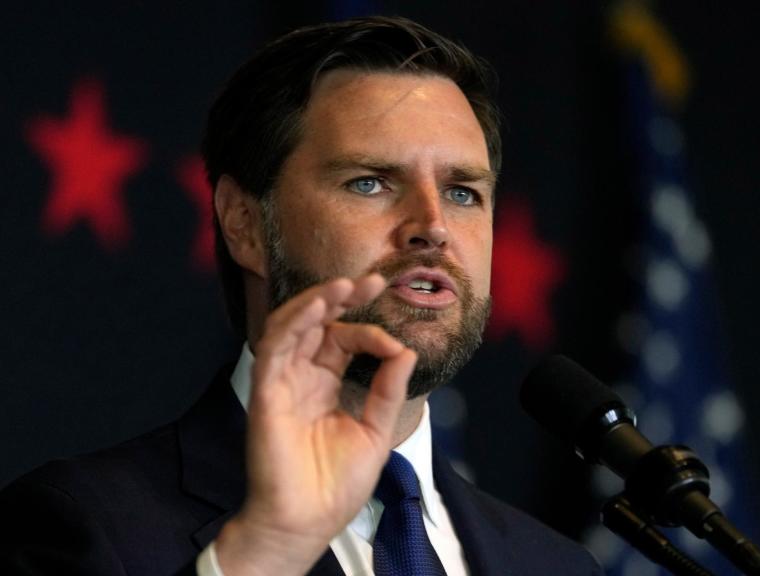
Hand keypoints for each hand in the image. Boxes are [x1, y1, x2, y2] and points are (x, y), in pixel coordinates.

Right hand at [215, 274, 416, 575]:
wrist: (308, 522)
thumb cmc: (336, 485)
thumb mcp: (377, 430)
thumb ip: (388, 389)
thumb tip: (406, 350)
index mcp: (326, 384)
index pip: (345, 340)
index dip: (370, 333)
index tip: (395, 346)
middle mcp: (302, 378)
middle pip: (317, 324)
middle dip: (342, 298)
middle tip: (371, 281)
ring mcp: (282, 383)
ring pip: (292, 326)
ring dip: (316, 302)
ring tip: (345, 285)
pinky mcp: (266, 393)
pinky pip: (274, 347)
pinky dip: (294, 323)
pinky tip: (317, 307)